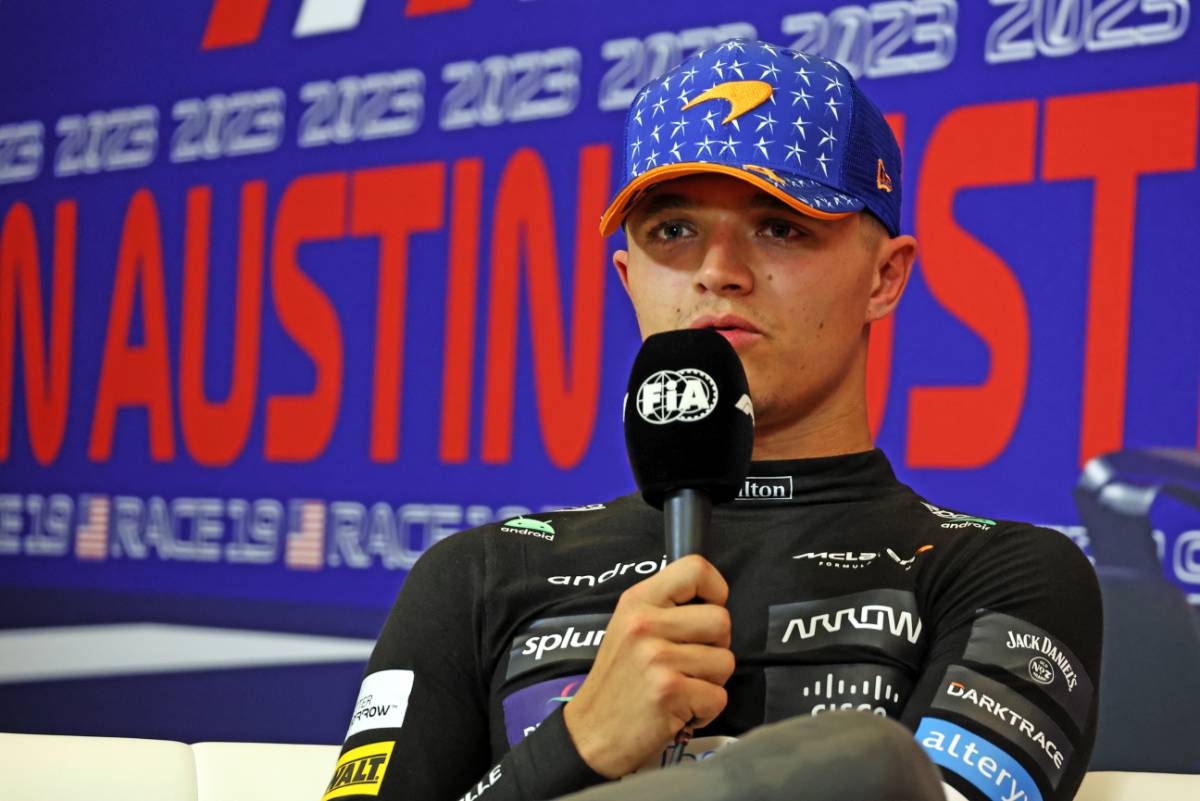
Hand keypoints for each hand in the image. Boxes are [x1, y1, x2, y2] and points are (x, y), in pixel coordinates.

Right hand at [562, 554, 734, 777]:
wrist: (590, 734)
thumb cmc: (618, 682)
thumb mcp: (628, 628)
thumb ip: (665, 609)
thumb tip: (713, 601)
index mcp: (637, 602)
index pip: (695, 569)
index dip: (715, 590)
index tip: (707, 611)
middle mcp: (645, 624)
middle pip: (721, 620)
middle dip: (715, 648)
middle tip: (688, 664)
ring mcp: (657, 658)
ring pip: (725, 661)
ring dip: (710, 683)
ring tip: (679, 689)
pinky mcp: (669, 692)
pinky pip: (718, 697)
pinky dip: (705, 711)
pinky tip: (678, 710)